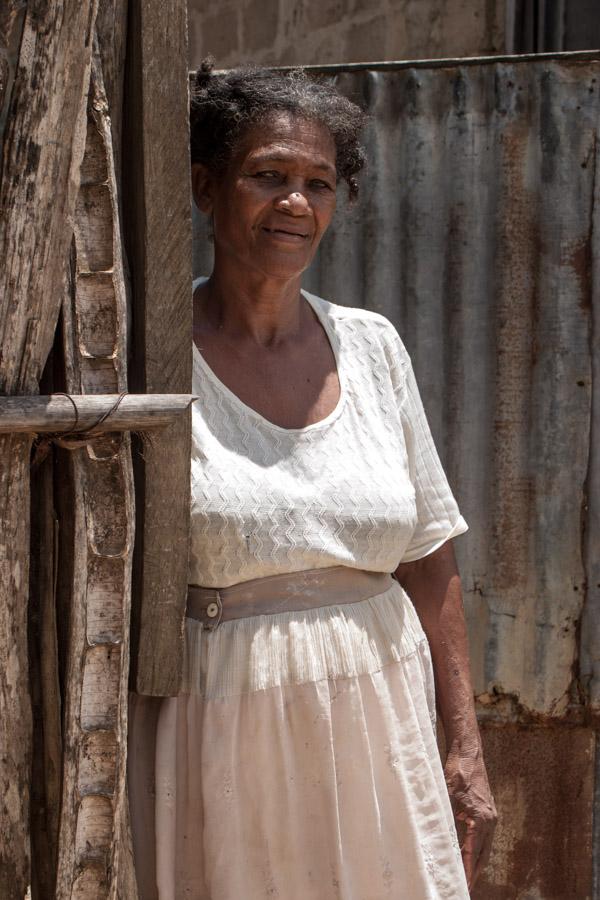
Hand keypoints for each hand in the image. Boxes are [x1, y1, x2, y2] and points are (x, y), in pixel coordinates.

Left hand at [444, 740, 496, 891]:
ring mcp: (491, 816)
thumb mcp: (445, 795)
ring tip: (468, 878)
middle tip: (465, 888)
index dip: (467, 871)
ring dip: (477, 863)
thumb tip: (435, 838)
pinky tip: (470, 855)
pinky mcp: (488, 811)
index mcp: (480, 819)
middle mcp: (489, 820)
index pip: (473, 853)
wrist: (468, 753)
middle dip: (474, 873)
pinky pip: (484, 837)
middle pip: (483, 855)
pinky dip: (478, 849)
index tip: (463, 885)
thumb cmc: (456, 770)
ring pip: (485, 847)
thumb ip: (443, 817)